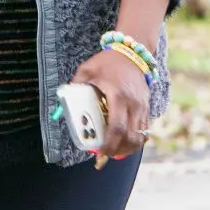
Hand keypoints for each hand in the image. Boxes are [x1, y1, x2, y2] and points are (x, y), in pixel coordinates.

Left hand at [69, 48, 150, 166]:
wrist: (132, 53)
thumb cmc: (107, 62)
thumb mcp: (87, 70)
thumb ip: (75, 85)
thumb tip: (61, 103)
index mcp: (118, 96)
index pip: (116, 127)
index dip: (109, 144)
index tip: (100, 154)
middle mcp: (134, 104)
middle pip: (129, 137)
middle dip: (117, 151)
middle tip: (104, 157)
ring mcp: (143, 107)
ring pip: (139, 136)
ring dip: (127, 148)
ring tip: (113, 153)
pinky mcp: (147, 108)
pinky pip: (145, 130)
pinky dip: (135, 140)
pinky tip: (125, 145)